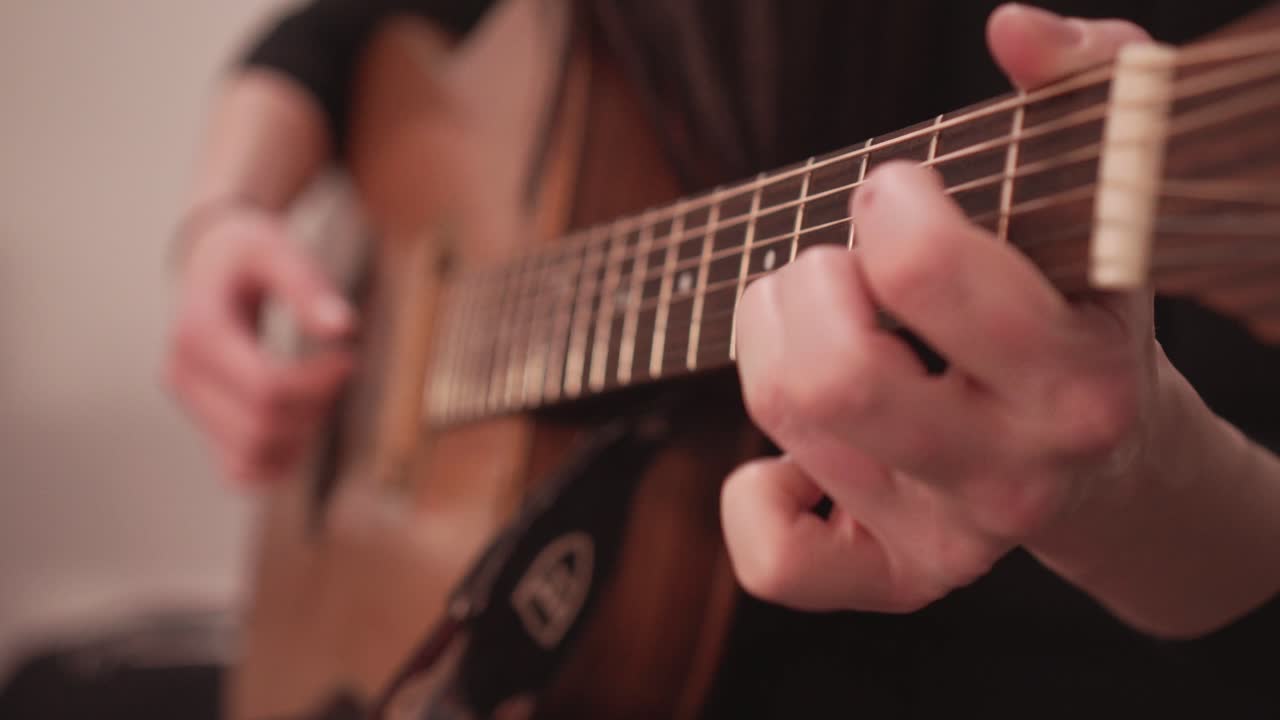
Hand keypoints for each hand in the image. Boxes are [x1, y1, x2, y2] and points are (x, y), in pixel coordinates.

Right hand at [165, 203, 354, 484]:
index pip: (265, 389)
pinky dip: (279, 463)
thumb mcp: (278, 249)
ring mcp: (189, 405)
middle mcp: (182, 375)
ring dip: (301, 439)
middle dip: (315, 408)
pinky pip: (239, 472)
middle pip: (261, 429)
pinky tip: (305, 425)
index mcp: (198, 333)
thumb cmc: (249, 252)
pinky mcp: (203, 422)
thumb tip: (343, 330)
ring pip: (250, 459)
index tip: (348, 358)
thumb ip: (308, 285)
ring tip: (321, 395)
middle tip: (341, 371)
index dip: (318, 384)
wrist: (212, 261)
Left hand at [721, 5, 1156, 611]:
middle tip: (831, 267)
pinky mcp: (898, 578)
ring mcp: (951, 537)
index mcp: (1072, 376)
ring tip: (819, 320)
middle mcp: (1011, 474)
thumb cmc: (1083, 309)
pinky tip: (793, 451)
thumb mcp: (1108, 195)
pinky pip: (777, 560)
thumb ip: (1087, 84)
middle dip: (802, 287)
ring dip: (770, 342)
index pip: (920, 273)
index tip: (895, 197)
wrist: (1107, 461)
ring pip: (787, 423)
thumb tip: (1010, 28)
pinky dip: (754, 493)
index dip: (882, 207)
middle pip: (829, 377)